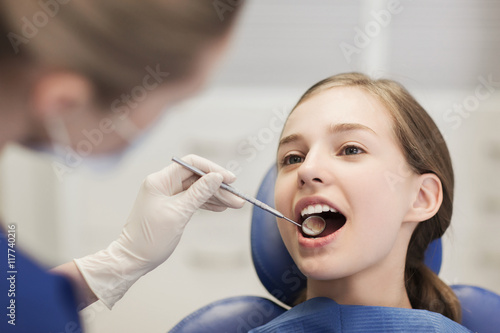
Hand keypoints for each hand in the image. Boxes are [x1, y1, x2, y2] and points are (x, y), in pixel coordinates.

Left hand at [74, 155, 244, 308]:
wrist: (133, 259)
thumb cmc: (150, 238)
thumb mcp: (178, 214)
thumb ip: (199, 193)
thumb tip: (216, 177)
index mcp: (160, 181)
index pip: (191, 164)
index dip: (212, 169)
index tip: (230, 179)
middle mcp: (163, 184)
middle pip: (197, 178)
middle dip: (218, 187)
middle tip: (237, 198)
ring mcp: (167, 196)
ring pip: (197, 190)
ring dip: (216, 196)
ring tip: (235, 204)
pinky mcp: (171, 207)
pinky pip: (193, 200)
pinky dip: (207, 203)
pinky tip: (221, 207)